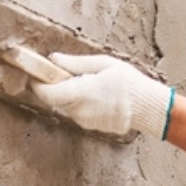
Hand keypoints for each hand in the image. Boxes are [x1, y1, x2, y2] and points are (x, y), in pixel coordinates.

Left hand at [30, 53, 172, 138]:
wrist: (148, 108)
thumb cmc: (129, 82)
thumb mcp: (104, 64)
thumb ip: (76, 63)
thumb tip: (53, 59)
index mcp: (82, 92)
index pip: (47, 93)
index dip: (38, 84)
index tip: (37, 74)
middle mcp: (80, 110)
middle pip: (55, 98)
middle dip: (58, 86)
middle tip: (72, 74)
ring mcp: (85, 121)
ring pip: (66, 105)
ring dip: (71, 95)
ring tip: (92, 84)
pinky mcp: (90, 126)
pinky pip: (78, 112)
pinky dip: (82, 103)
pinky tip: (99, 96)